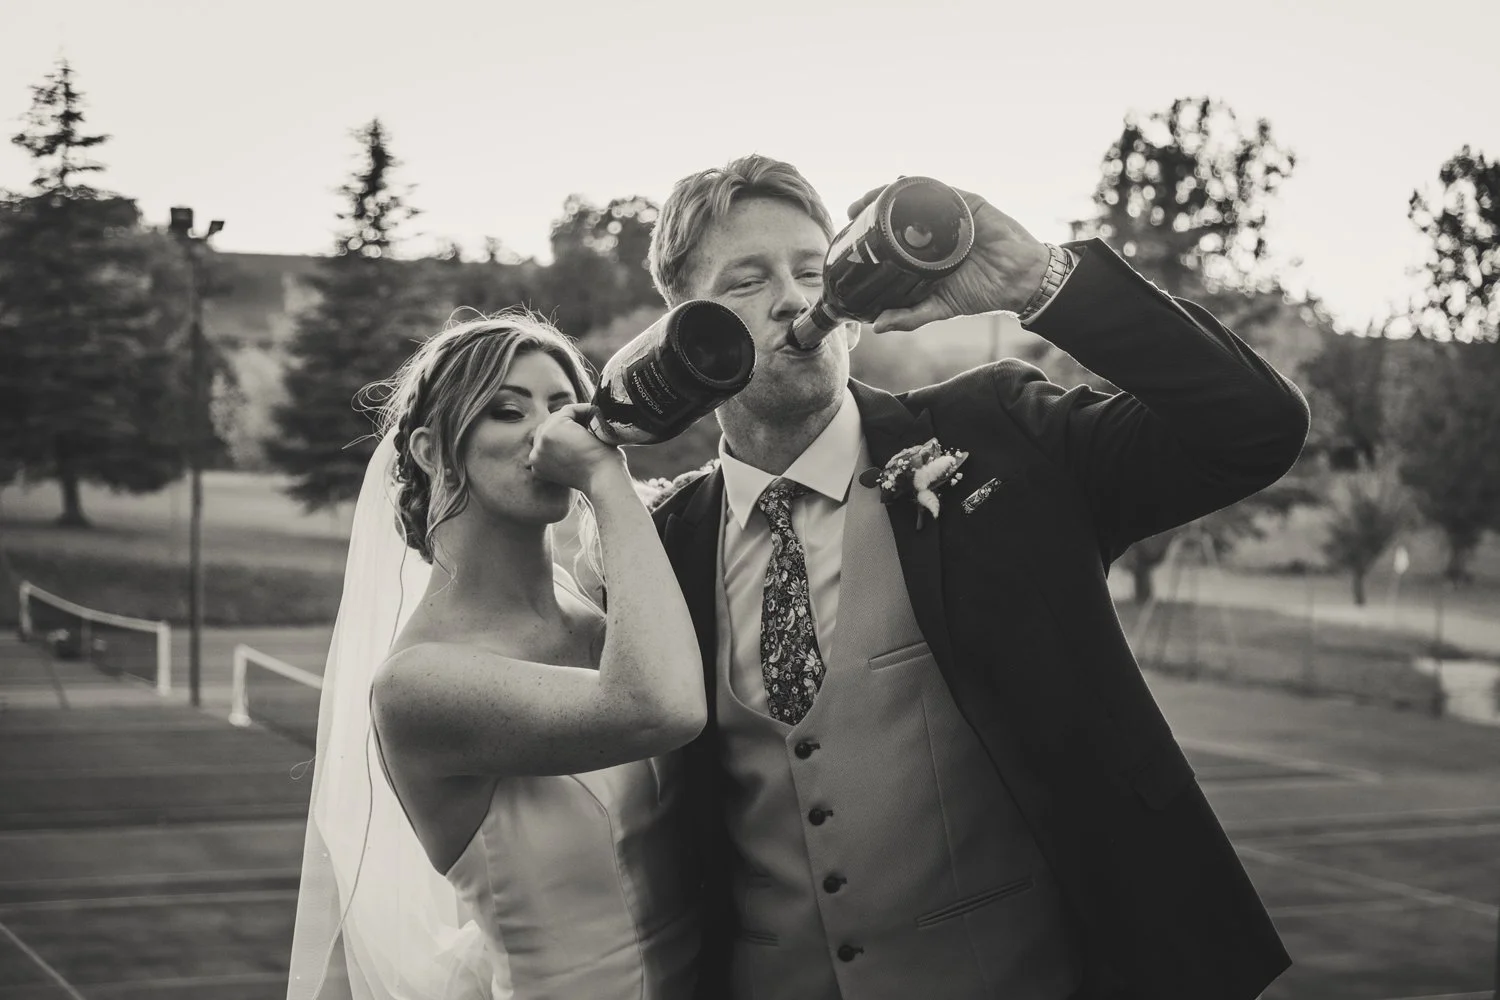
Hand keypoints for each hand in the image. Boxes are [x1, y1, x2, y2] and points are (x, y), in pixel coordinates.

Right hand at [527, 404, 622, 492]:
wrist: (604, 480)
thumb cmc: (596, 477)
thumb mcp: (572, 468)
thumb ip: (563, 454)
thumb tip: (570, 437)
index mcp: (538, 466)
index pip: (546, 440)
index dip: (565, 435)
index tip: (585, 434)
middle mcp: (535, 454)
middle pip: (549, 426)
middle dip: (569, 425)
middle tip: (591, 426)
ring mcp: (542, 440)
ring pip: (559, 417)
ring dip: (577, 418)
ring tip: (596, 424)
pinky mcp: (555, 427)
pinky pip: (569, 410)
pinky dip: (585, 411)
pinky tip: (597, 418)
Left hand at [846, 182, 1051, 333]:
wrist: (1018, 283)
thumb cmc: (981, 293)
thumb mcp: (939, 308)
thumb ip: (910, 317)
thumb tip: (878, 326)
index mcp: (925, 250)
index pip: (892, 233)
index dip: (870, 228)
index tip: (849, 228)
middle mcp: (934, 229)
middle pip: (899, 210)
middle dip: (874, 205)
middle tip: (853, 209)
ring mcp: (950, 215)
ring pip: (916, 196)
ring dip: (892, 192)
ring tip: (871, 196)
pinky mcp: (968, 204)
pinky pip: (942, 191)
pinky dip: (923, 187)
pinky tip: (904, 186)